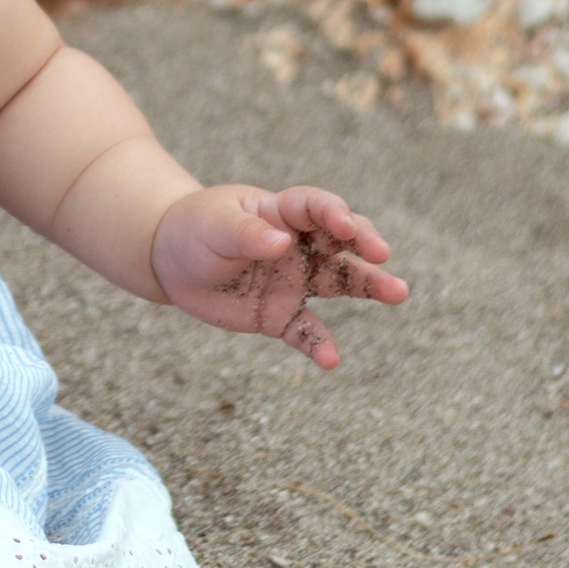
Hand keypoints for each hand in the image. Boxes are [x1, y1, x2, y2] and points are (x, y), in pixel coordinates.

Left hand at [149, 181, 406, 369]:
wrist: (170, 261)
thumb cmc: (196, 228)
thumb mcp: (214, 226)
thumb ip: (247, 233)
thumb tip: (283, 241)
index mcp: (280, 212)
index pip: (314, 207)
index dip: (332, 213)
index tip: (345, 226)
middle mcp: (297, 245)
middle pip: (340, 242)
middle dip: (365, 245)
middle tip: (383, 256)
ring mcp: (294, 280)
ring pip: (339, 282)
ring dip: (368, 287)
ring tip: (398, 293)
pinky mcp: (281, 315)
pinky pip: (306, 331)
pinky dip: (319, 345)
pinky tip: (330, 360)